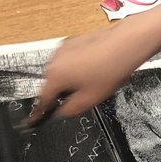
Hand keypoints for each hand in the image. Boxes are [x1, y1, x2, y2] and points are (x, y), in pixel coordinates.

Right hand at [36, 19, 160, 118]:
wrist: (125, 44)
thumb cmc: (109, 71)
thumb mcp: (90, 100)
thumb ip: (70, 110)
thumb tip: (61, 112)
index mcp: (54, 76)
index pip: (42, 99)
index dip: (39, 112)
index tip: (35, 119)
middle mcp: (54, 60)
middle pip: (51, 83)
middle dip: (62, 93)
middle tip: (80, 98)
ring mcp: (63, 48)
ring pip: (61, 71)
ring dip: (70, 80)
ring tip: (93, 82)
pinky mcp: (73, 41)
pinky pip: (69, 60)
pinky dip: (76, 68)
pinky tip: (94, 70)